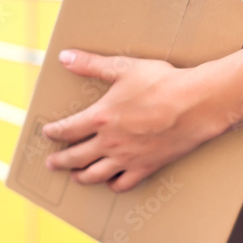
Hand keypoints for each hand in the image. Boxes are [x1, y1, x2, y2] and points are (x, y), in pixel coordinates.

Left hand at [42, 49, 223, 191]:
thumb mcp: (124, 67)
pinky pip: (123, 183)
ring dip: (81, 176)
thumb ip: (92, 64)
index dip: (54, 133)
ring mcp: (127, 158)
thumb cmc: (162, 84)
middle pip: (76, 157)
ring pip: (95, 174)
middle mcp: (110, 142)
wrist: (195, 105)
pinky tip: (110, 182)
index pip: (68, 129)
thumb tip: (65, 58)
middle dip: (60, 161)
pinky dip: (113, 184)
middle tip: (51, 163)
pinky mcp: (146, 167)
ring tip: (75, 177)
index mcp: (101, 117)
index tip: (47, 134)